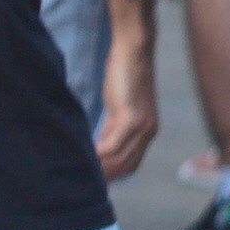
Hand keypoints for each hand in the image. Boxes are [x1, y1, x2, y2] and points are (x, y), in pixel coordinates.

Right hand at [96, 49, 159, 179]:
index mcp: (147, 130)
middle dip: (106, 177)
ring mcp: (141, 126)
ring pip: (120, 159)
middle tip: (83, 180)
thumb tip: (101, 143)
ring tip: (81, 171)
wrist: (135, 48)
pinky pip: (112, 144)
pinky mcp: (130, 117)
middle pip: (127, 166)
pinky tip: (84, 155)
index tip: (95, 179)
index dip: (114, 174)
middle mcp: (148, 132)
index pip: (131, 163)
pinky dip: (98, 154)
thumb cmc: (125, 71)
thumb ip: (113, 125)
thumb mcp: (119, 104)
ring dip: (101, 169)